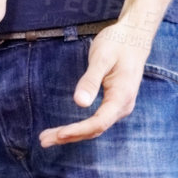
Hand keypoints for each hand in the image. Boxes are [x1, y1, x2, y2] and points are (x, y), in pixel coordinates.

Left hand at [38, 21, 153, 145]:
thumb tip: (80, 103)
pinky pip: (95, 122)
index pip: (99, 122)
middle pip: (95, 129)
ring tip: (46, 138)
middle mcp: (123, 107)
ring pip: (94, 128)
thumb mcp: (102, 58)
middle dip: (69, 136)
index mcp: (122, 96)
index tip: (59, 133)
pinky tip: (63, 131)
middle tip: (43, 140)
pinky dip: (78, 128)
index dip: (79, 130)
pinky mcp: (112, 105)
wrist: (134, 37)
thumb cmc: (118, 43)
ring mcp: (119, 107)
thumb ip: (91, 80)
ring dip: (71, 135)